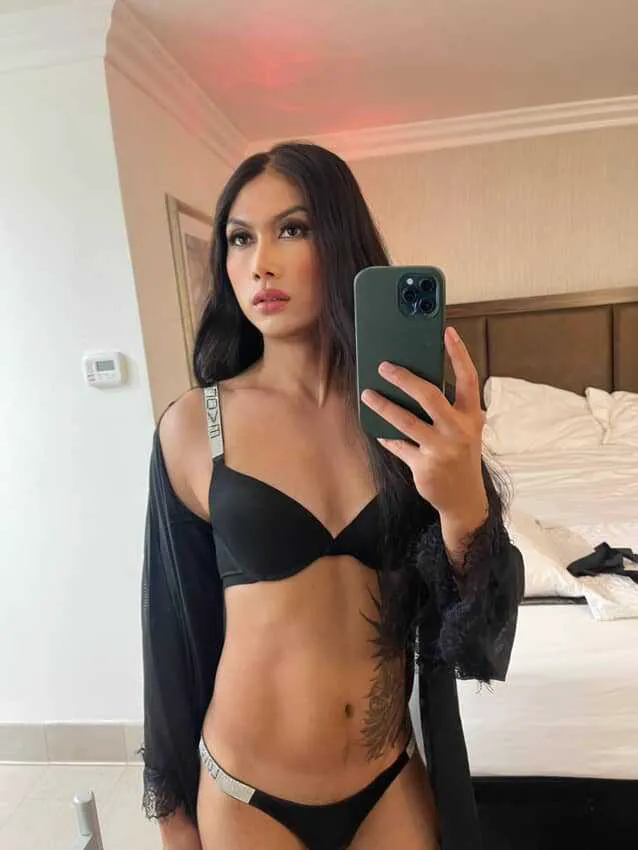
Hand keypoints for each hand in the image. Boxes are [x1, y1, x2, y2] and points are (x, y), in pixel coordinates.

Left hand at [360, 326, 487, 533]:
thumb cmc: (461, 455)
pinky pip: (398, 446)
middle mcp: (459, 430)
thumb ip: (448, 409)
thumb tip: (415, 383)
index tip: (448, 331)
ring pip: (405, 421)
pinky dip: (386, 437)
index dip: (459, 354)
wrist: (464, 499)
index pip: (468, 378)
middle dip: (403, 378)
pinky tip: (376, 429)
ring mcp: (442, 449)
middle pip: (429, 395)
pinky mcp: (424, 466)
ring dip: (383, 406)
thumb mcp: (464, 430)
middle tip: (384, 367)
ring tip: (367, 394)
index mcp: (471, 416)